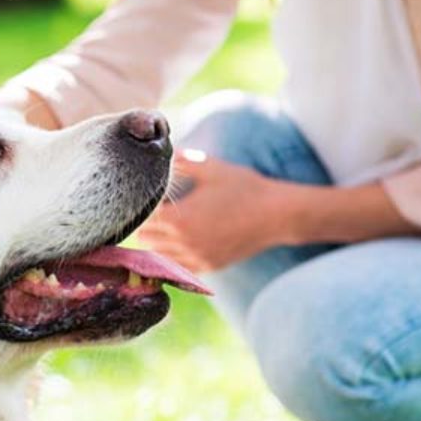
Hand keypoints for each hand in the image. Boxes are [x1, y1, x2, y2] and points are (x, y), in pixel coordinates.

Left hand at [137, 149, 288, 272]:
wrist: (277, 215)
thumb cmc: (245, 188)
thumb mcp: (212, 169)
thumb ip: (183, 161)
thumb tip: (163, 153)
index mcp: (180, 219)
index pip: (143, 219)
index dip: (143, 207)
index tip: (149, 197)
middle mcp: (184, 243)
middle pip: (146, 239)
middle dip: (147, 225)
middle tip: (155, 211)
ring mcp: (196, 258)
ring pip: (159, 256)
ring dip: (157, 242)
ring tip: (166, 226)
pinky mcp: (208, 267)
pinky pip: (178, 266)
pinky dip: (173, 256)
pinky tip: (180, 242)